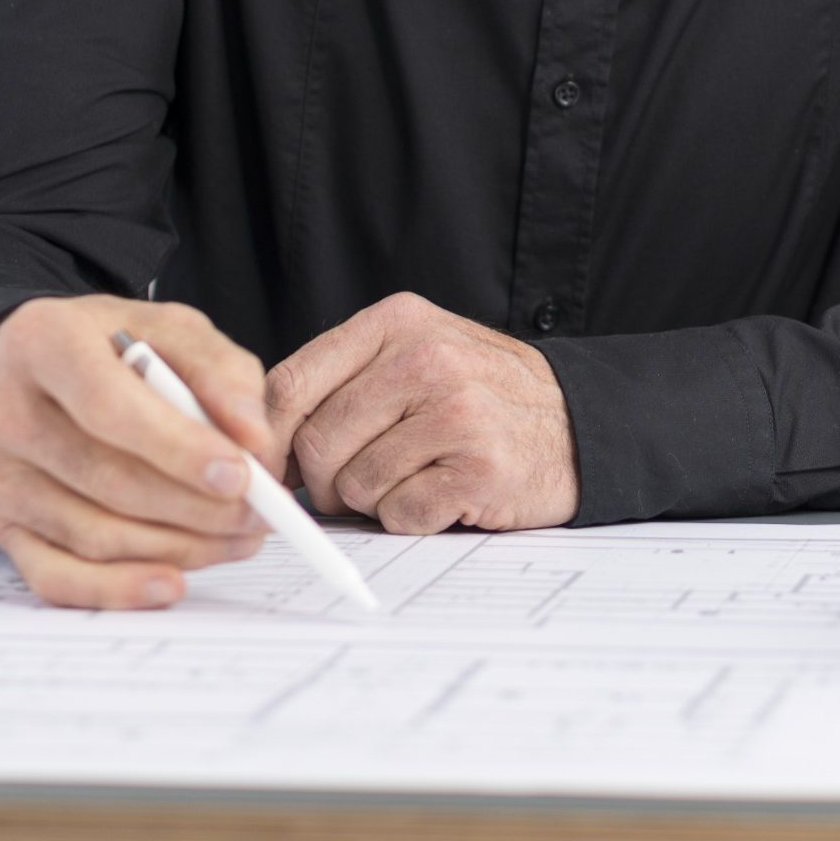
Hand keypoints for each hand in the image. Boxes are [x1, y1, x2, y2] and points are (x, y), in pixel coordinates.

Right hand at [0, 295, 282, 609]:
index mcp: (43, 342)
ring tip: (237, 537)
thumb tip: (254, 441)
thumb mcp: (172, 330)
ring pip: (92, 534)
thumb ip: (221, 373)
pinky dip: (118, 589)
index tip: (240, 474)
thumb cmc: (111, 347)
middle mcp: (5, 410)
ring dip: (177, 547)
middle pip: (105, 479)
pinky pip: (56, 576)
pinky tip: (171, 583)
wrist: (34, 366)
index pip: (109, 407)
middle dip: (195, 507)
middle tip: (258, 514)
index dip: (178, 448)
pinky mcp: (0, 525)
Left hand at [263, 293, 578, 533]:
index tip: (270, 470)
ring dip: (375, 500)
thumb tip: (259, 442)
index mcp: (398, 323)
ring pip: (354, 484)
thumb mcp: (415, 356)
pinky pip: (400, 513)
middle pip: (316, 443)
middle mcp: (426, 358)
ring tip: (418, 476)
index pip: (290, 383)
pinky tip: (445, 493)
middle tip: (357, 483)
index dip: (268, 439)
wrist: (580, 424)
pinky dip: (413, 517)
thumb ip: (343, 382)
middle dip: (324, 481)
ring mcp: (456, 410)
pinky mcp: (479, 465)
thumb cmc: (483, 397)